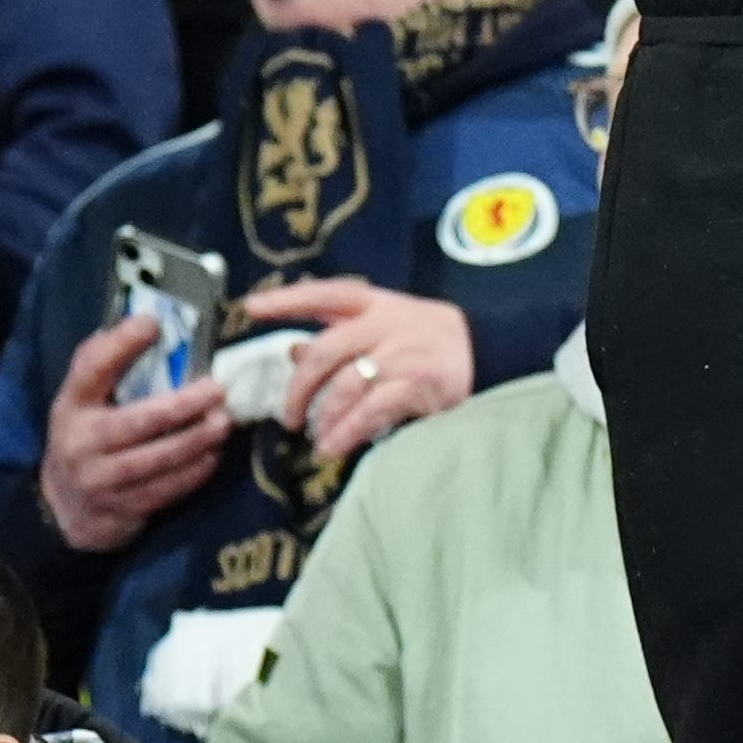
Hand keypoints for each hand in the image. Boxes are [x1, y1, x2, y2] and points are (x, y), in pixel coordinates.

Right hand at [36, 317, 239, 552]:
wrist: (64, 507)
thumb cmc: (86, 436)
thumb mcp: (83, 400)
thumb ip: (107, 363)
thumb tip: (148, 323)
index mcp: (72, 405)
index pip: (90, 369)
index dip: (120, 345)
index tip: (154, 324)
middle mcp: (81, 443)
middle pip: (136, 422)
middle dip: (182, 406)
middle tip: (217, 390)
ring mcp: (100, 482)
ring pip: (155, 461)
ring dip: (195, 441)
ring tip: (223, 423)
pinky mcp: (121, 510)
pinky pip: (164, 491)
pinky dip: (192, 473)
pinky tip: (212, 456)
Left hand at [236, 279, 475, 463]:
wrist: (492, 352)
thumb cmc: (427, 343)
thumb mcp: (387, 329)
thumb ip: (342, 336)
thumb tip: (292, 351)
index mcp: (377, 303)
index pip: (326, 294)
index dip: (287, 300)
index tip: (251, 307)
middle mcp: (389, 322)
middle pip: (325, 351)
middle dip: (298, 389)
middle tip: (288, 417)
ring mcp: (405, 352)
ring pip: (345, 385)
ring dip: (322, 418)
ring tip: (315, 440)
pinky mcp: (421, 383)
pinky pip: (371, 410)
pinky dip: (346, 432)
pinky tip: (333, 448)